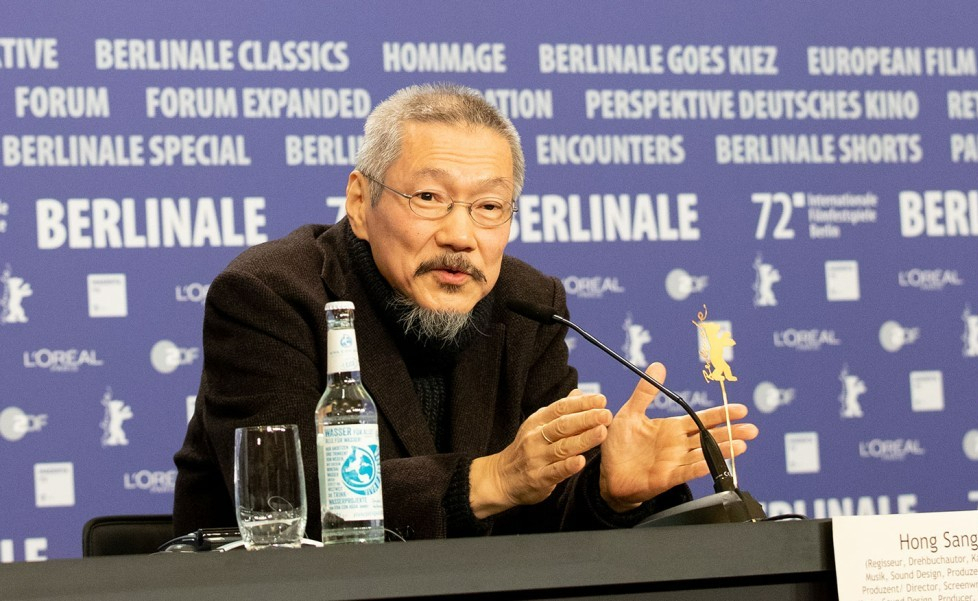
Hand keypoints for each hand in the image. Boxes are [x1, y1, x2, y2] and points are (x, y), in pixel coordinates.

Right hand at [469, 392, 612, 518]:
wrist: (501, 478)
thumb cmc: (526, 449)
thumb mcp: (538, 426)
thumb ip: (560, 411)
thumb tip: (579, 393)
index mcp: (537, 422)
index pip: (561, 408)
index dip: (582, 404)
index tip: (601, 400)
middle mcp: (535, 437)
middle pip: (563, 425)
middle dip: (587, 419)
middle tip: (606, 414)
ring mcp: (536, 458)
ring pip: (562, 447)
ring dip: (583, 439)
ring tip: (602, 432)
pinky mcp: (538, 478)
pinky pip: (555, 471)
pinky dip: (568, 466)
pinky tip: (581, 461)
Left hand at [599, 363, 758, 511]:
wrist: (607, 472)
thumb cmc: (619, 444)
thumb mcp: (630, 412)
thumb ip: (645, 391)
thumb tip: (658, 366)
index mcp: (671, 428)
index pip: (700, 419)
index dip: (720, 414)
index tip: (740, 410)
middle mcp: (677, 445)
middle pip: (709, 437)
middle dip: (731, 432)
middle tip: (751, 429)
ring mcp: (674, 462)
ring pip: (703, 454)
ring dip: (722, 450)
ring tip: (741, 445)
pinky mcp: (666, 477)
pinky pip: (685, 471)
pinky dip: (698, 467)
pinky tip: (710, 463)